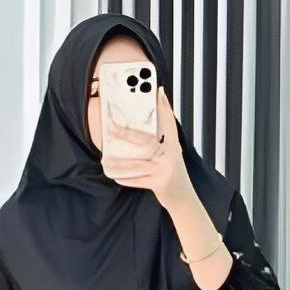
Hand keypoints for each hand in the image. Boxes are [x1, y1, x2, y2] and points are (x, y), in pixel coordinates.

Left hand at [101, 86, 196, 210]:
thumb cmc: (172, 172)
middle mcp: (171, 155)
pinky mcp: (160, 183)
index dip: (163, 107)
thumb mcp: (172, 153)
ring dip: (120, 161)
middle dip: (127, 133)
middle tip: (110, 126)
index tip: (157, 90)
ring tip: (105, 158)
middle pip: (146, 141)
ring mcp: (166, 170)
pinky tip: (115, 176)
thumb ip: (165, 136)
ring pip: (138, 163)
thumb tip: (154, 117)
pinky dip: (127, 179)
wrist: (183, 198)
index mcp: (174, 145)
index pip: (168, 122)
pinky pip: (139, 180)